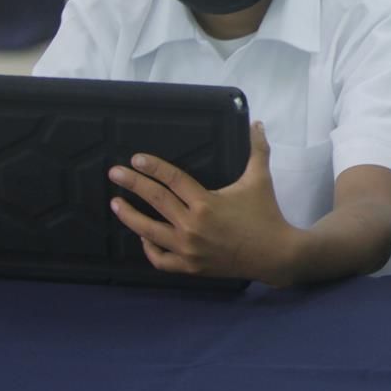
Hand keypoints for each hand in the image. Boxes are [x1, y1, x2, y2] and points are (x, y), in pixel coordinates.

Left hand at [107, 122, 297, 283]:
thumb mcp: (261, 179)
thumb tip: (257, 123)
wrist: (275, 254)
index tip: (136, 159)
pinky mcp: (190, 266)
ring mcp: (188, 249)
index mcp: (206, 203)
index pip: (173, 179)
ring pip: (148, 231)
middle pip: (155, 200)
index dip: (153, 167)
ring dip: (129, 216)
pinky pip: (159, 259)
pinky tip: (143, 236)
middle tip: (114, 173)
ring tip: (116, 204)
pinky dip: (148, 248)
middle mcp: (192, 225)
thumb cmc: (266, 214)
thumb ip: (257, 150)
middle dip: (132, 184)